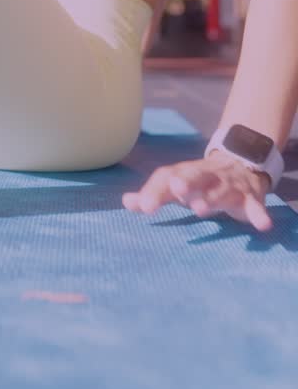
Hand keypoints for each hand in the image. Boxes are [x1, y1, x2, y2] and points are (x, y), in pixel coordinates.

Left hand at [122, 152, 272, 230]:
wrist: (239, 164)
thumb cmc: (199, 182)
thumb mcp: (177, 185)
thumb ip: (154, 194)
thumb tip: (126, 201)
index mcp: (184, 174)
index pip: (167, 177)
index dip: (155, 190)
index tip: (144, 207)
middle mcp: (205, 176)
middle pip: (194, 175)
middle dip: (185, 182)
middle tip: (176, 191)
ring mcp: (229, 185)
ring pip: (221, 189)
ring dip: (212, 197)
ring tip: (201, 210)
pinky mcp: (250, 197)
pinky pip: (256, 205)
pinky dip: (259, 213)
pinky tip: (261, 224)